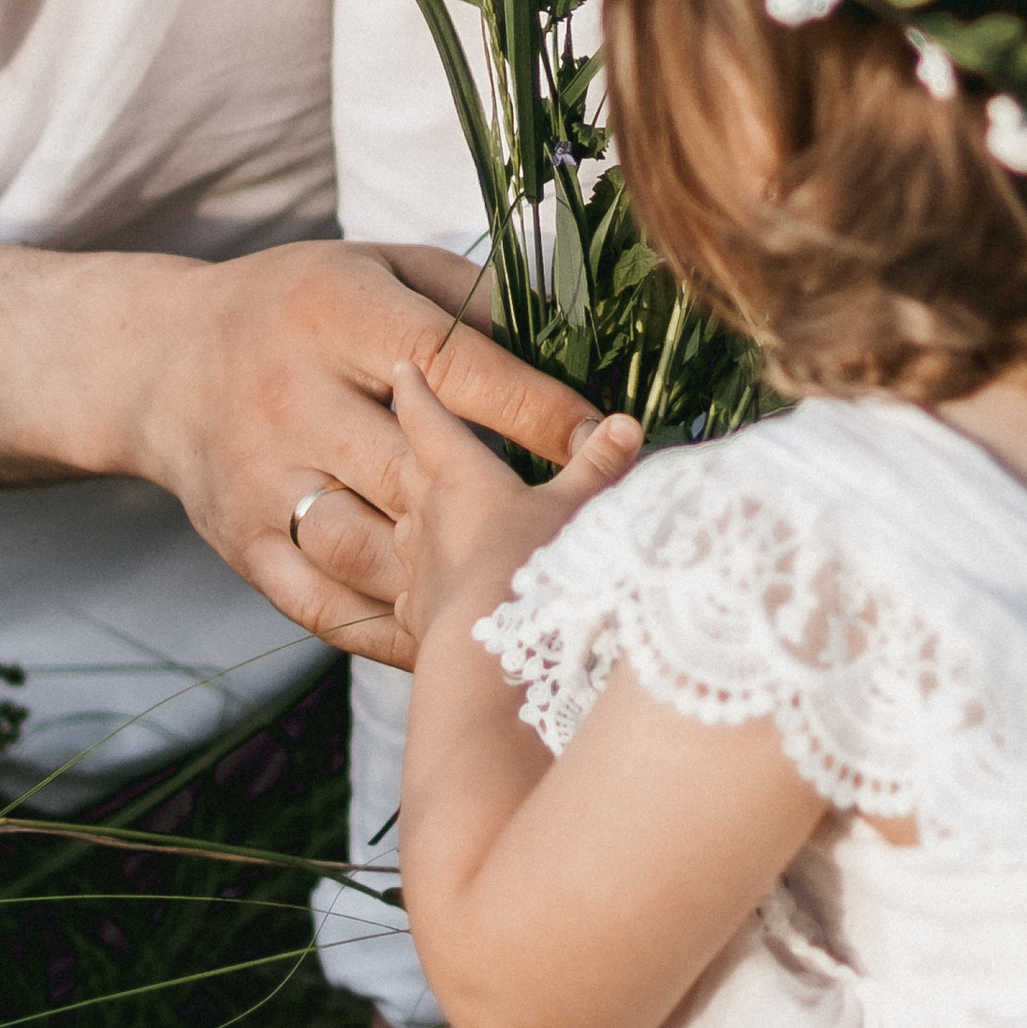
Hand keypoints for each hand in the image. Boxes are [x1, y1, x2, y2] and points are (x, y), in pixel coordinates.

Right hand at [129, 241, 623, 665]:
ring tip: (521, 596)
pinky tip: (449, 633)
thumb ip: (470, 297)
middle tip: (585, 536)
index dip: (539, 410)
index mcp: (337, 314)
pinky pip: (323, 606)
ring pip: (369, 548)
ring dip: (448, 580)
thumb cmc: (302, 306)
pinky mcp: (241, 542)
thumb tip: (574, 338)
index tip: (609, 439)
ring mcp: (261, 478)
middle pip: (416, 468)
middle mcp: (293, 396)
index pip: (456, 368)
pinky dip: (391, 631)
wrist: (164, 360)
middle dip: (506, 506)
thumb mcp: (380, 266)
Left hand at [375, 354, 642, 666]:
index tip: (402, 367)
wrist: (485, 659)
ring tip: (425, 512)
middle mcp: (425, 515)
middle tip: (404, 431)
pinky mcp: (416, 617)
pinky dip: (420, 582)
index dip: (416, 391)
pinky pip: (409, 589)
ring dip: (413, 517)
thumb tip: (625, 422)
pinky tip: (428, 590)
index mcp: (459, 476)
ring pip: (403, 529)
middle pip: (407, 470)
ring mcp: (416, 568)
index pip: (427, 419)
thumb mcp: (576, 511)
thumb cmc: (530, 569)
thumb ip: (599, 467)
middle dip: (408, 448)